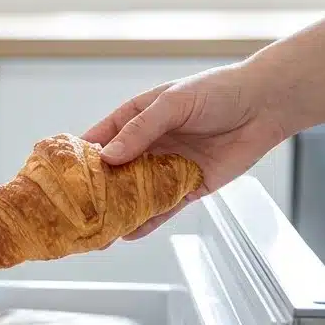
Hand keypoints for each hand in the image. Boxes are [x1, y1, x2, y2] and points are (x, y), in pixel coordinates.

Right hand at [83, 62, 289, 240]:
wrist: (264, 105)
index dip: (80, 157)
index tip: (59, 176)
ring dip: (118, 211)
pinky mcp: (189, 186)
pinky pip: (164, 207)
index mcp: (137, 118)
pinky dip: (147, 222)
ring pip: (135, 194)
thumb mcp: (173, 103)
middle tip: (74, 212)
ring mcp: (167, 167)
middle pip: (114, 172)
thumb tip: (108, 157)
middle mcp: (148, 145)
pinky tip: (128, 233)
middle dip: (95, 192)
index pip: (100, 139)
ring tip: (97, 230)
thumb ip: (140, 130)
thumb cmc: (217, 92)